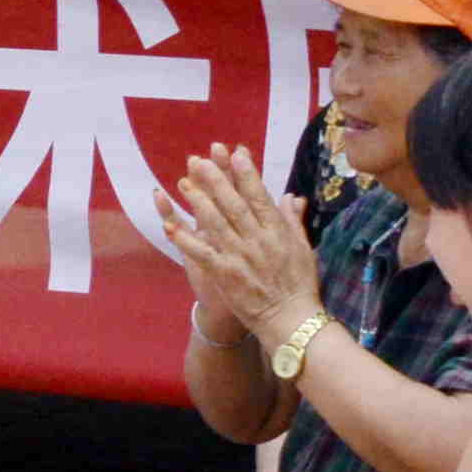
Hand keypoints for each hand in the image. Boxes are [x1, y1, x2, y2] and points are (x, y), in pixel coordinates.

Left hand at [167, 143, 320, 347]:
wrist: (291, 318)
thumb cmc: (300, 284)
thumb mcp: (303, 248)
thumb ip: (293, 221)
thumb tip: (292, 196)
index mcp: (277, 232)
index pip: (260, 197)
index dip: (246, 174)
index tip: (236, 153)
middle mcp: (258, 240)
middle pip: (233, 205)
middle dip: (216, 180)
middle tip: (200, 160)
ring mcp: (239, 256)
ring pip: (215, 224)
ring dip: (197, 202)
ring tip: (182, 183)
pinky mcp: (224, 274)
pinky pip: (201, 253)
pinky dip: (184, 238)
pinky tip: (168, 225)